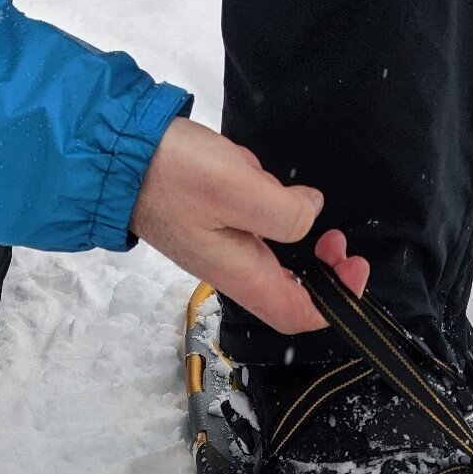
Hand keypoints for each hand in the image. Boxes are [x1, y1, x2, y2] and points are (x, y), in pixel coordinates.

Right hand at [130, 118, 368, 332]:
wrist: (119, 157)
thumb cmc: (171, 174)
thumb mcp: (237, 188)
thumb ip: (285, 211)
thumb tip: (310, 215)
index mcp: (241, 274)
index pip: (299, 316)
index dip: (337, 302)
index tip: (353, 266)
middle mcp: (232, 271)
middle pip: (290, 296)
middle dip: (326, 274)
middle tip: (338, 240)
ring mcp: (221, 251)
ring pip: (276, 267)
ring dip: (305, 248)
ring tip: (313, 215)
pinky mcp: (213, 229)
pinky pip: (257, 239)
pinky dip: (280, 224)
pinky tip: (275, 194)